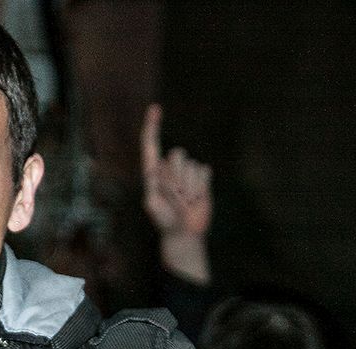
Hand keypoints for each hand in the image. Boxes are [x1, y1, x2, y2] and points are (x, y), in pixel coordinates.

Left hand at [141, 104, 212, 241]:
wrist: (185, 233)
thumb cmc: (165, 221)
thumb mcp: (153, 205)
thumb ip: (154, 186)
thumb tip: (156, 167)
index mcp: (153, 172)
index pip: (151, 145)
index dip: (152, 126)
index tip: (156, 108)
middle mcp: (169, 168)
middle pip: (177, 155)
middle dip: (178, 178)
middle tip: (176, 198)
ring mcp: (187, 172)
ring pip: (192, 166)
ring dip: (190, 187)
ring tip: (185, 201)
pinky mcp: (202, 177)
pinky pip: (204, 171)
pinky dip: (202, 186)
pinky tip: (197, 198)